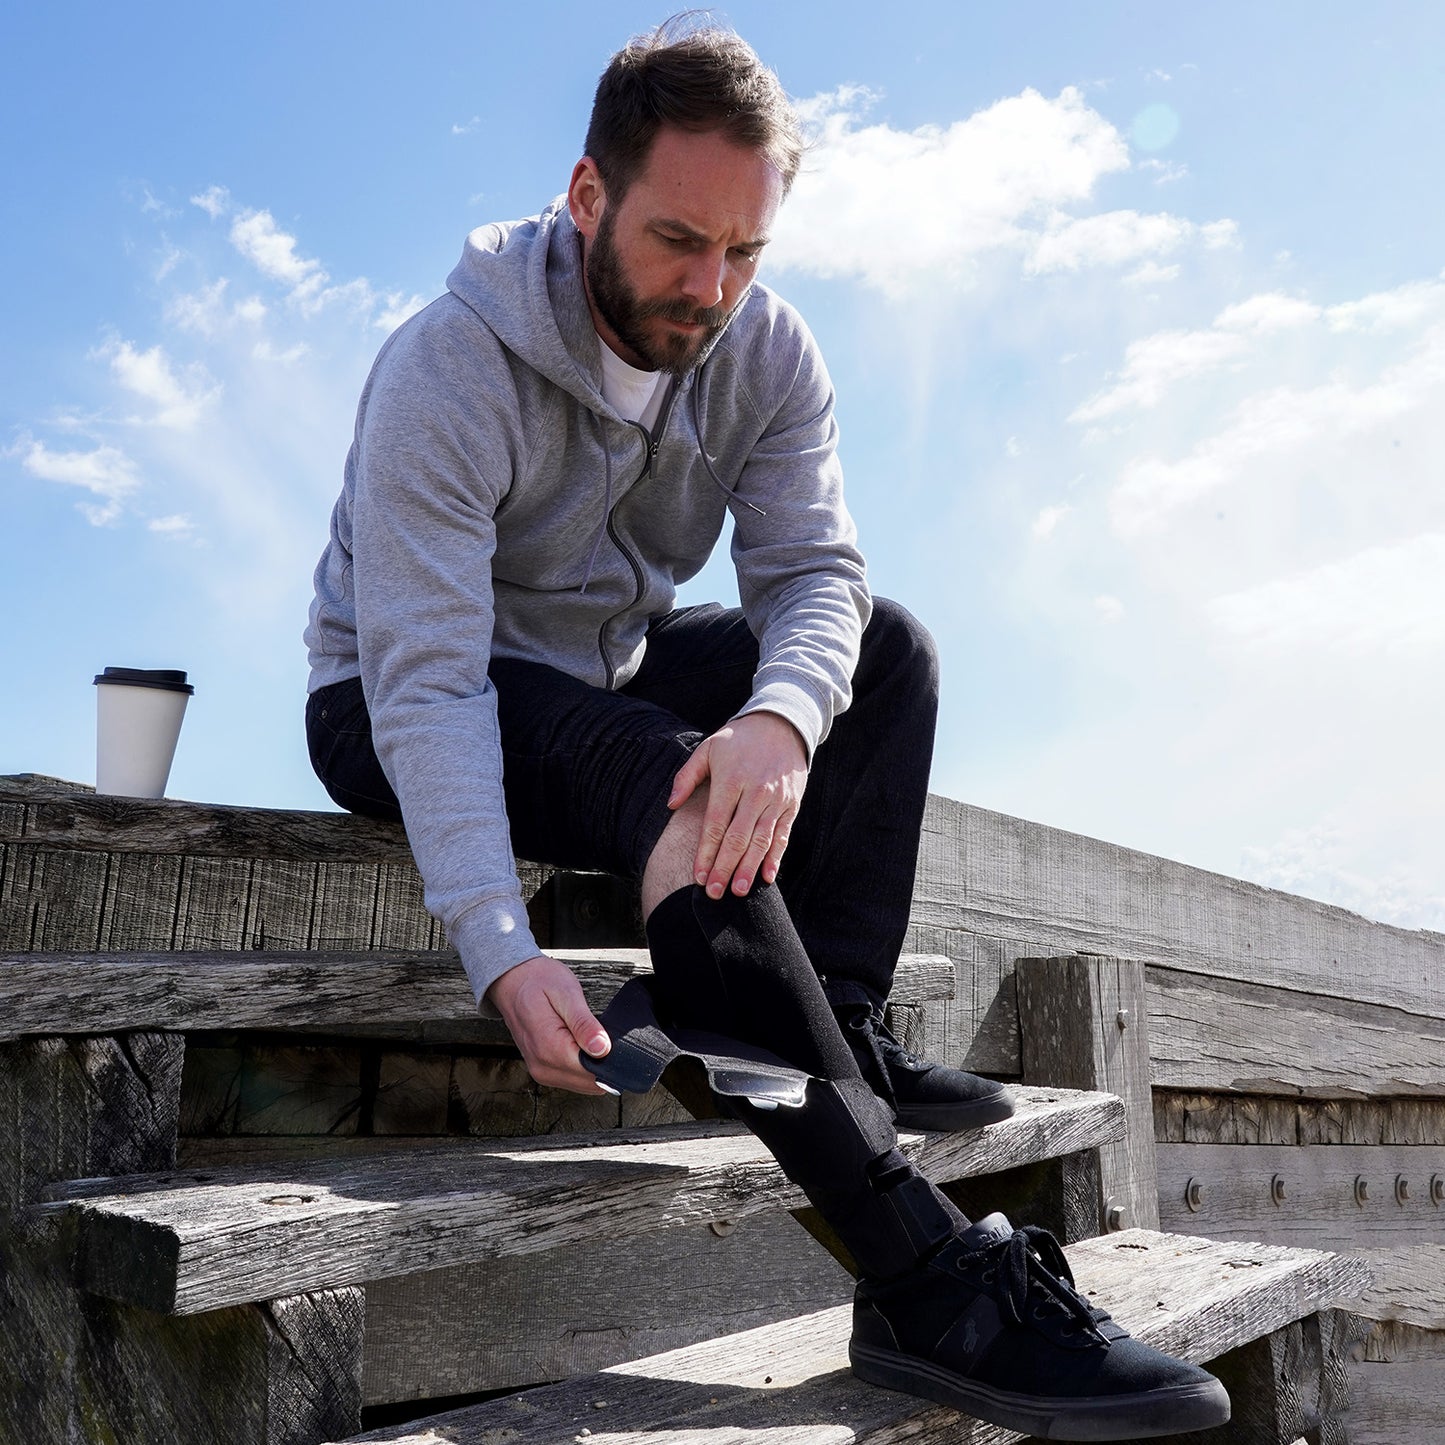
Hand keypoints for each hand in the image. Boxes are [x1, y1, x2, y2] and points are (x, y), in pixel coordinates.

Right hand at [486, 955, 610, 1092]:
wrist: (513, 981)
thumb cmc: (537, 981)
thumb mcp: (566, 993)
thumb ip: (584, 1024)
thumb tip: (602, 1049)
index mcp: (548, 1048)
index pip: (592, 1072)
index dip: (609, 1057)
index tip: (609, 1037)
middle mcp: (543, 1066)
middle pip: (590, 1082)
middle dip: (603, 1062)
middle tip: (598, 1031)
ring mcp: (542, 1072)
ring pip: (584, 1084)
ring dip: (594, 1065)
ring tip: (587, 1035)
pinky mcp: (544, 1071)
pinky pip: (574, 1079)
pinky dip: (584, 1067)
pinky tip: (581, 1044)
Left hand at [668, 710, 807, 899]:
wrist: (782, 724)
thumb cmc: (739, 740)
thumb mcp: (708, 749)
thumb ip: (687, 776)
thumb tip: (671, 804)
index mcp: (731, 779)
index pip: (716, 823)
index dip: (707, 852)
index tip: (698, 875)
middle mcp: (755, 791)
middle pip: (738, 837)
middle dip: (725, 867)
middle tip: (714, 894)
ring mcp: (776, 799)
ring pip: (762, 840)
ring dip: (749, 868)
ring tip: (737, 891)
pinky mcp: (792, 804)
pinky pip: (783, 835)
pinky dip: (776, 857)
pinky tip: (767, 877)